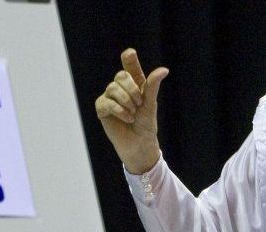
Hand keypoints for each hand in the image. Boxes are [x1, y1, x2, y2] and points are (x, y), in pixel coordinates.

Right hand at [95, 48, 168, 174]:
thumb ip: (152, 86)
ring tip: (133, 114)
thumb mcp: (150, 104)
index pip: (129, 66)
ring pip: (112, 88)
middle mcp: (120, 89)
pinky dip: (119, 110)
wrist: (139, 144)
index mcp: (134, 84)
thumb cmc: (145, 124)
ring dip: (126, 101)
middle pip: (120, 76)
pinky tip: (127, 118)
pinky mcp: (102, 109)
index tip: (130, 54)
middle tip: (139, 104)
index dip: (129, 59)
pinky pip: (106, 102)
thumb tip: (163, 69)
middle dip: (132, 89)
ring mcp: (109, 98)